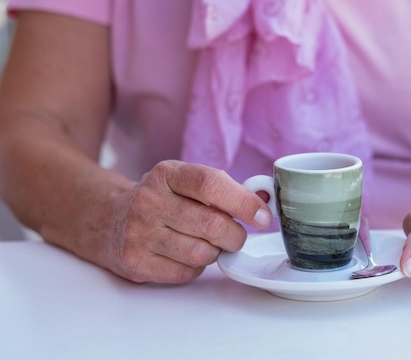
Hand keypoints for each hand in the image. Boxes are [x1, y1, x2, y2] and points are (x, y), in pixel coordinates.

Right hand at [104, 160, 271, 283]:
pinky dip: (196, 267)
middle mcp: (148, 200)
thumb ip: (224, 188)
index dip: (244, 202)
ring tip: (207, 243)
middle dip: (235, 235)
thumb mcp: (185, 181)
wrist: (108, 219)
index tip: (262, 216)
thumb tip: (265, 198)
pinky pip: (186, 272)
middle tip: (236, 235)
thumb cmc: (162, 200)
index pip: (211, 184)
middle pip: (212, 224)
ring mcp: (138, 232)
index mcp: (166, 174)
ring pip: (202, 253)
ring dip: (216, 252)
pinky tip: (186, 254)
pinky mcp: (135, 261)